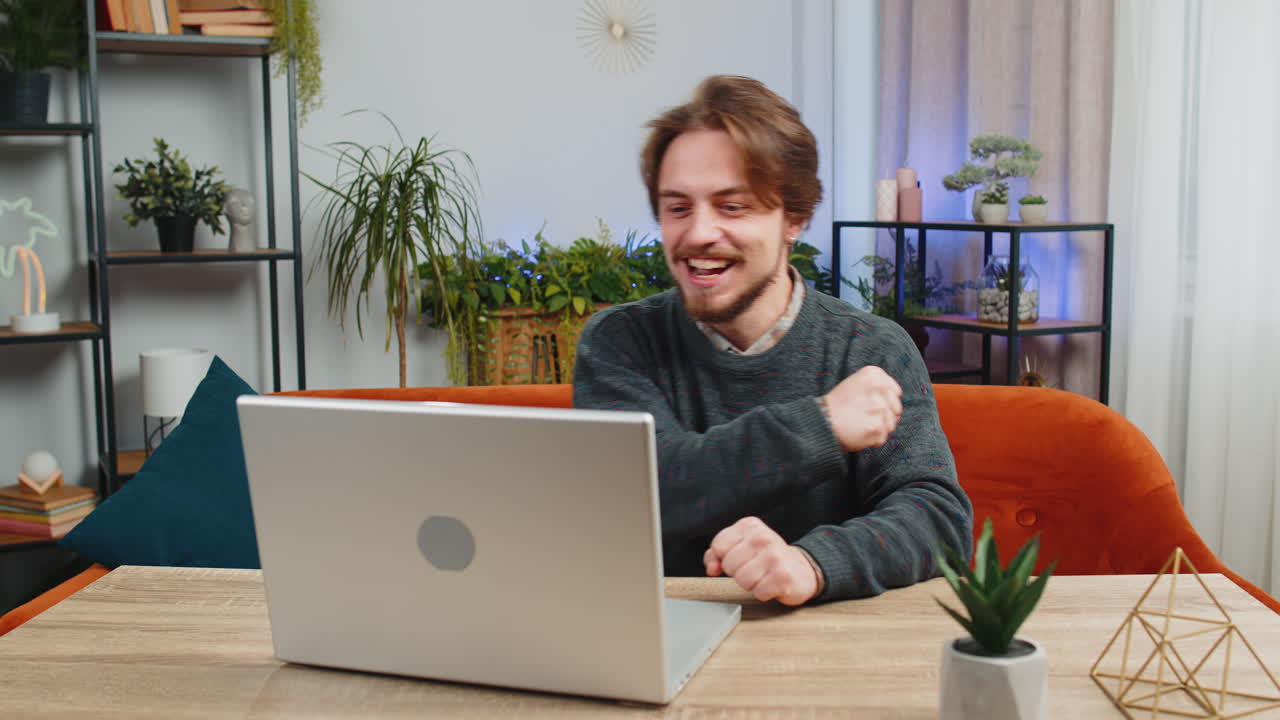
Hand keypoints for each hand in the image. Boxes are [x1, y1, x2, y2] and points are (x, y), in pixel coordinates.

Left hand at [703, 517, 820, 605]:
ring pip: (741, 580)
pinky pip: (757, 592)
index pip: (718, 545)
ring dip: (750, 584)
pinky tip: (771, 584)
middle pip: (728, 565)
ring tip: (763, 576)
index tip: (737, 560)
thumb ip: (717, 554)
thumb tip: (711, 568)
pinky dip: (763, 593)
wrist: (802, 569)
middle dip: (737, 572)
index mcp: (749, 525)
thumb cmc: (766, 558)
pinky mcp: (783, 577)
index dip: (722, 558)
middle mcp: (762, 537)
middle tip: (754, 568)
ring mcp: (774, 556)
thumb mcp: (741, 547)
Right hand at [824, 366, 902, 451]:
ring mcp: (878, 409)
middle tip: (863, 416)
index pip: (896, 392)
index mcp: (874, 374)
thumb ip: (878, 386)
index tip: (868, 404)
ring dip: (878, 429)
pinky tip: (858, 433)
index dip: (884, 402)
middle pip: (896, 409)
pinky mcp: (876, 428)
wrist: (820, 421)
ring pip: (891, 425)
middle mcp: (879, 388)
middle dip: (884, 416)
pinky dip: (871, 440)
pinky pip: (882, 438)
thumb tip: (896, 397)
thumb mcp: (856, 383)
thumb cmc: (837, 405)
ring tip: (859, 424)